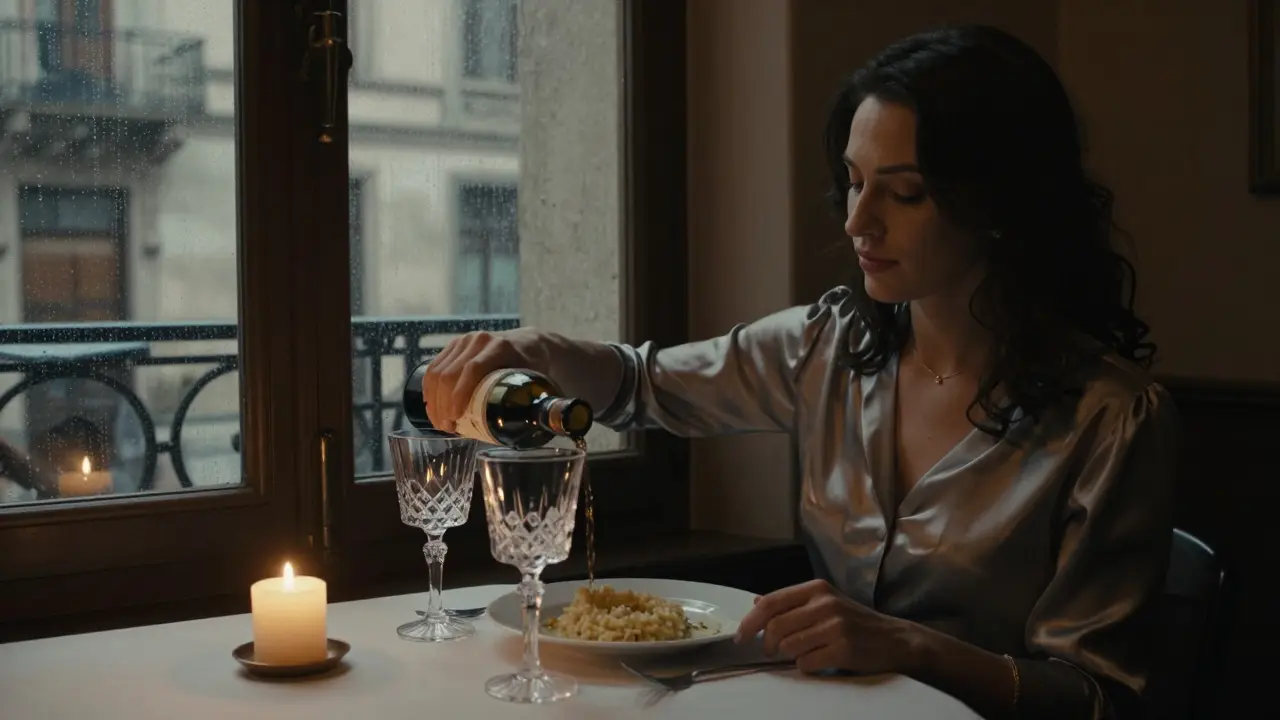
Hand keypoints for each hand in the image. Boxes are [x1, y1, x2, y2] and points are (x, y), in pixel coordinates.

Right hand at [423, 329, 556, 431]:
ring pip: (437, 371)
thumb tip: (522, 431)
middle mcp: (478, 341)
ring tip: (440, 423)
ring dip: (434, 401)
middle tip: (448, 428)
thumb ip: (530, 400)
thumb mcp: (534, 379)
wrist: (528, 343)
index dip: (460, 395)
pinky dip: (429, 390)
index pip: (472, 370)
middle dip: (443, 405)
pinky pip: (433, 368)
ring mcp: (463, 341)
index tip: (456, 419)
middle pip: (450, 374)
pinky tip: (431, 406)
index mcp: (499, 347)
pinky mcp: (453, 346)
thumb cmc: (532, 366)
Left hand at [734, 579, 920, 674]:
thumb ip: (792, 602)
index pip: (772, 602)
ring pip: (788, 646)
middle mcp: (825, 603)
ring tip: (802, 653)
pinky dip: (805, 666)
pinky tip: (818, 660)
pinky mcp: (844, 649)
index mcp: (817, 588)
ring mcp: (835, 626)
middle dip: (766, 644)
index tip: (740, 636)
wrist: (895, 639)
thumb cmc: (855, 622)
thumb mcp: (825, 602)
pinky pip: (806, 663)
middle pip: (776, 626)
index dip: (751, 621)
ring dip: (788, 656)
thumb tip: (757, 601)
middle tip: (769, 652)